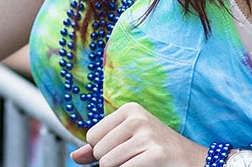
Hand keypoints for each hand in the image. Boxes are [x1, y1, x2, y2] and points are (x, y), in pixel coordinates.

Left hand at [71, 102, 207, 165]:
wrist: (196, 162)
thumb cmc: (157, 151)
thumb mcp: (128, 140)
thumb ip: (99, 147)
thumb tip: (74, 156)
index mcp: (129, 110)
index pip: (92, 136)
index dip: (102, 151)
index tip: (124, 151)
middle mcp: (137, 118)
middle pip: (99, 151)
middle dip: (110, 163)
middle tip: (134, 161)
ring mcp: (147, 135)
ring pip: (108, 164)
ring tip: (139, 165)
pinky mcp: (156, 155)